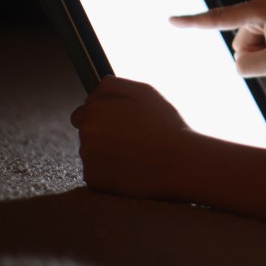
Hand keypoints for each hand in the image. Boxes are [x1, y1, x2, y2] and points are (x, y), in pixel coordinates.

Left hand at [70, 76, 191, 197]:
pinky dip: (110, 171)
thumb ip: (113, 85)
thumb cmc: (165, 125)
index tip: (125, 123)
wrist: (179, 163)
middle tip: (133, 138)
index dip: (106, 116)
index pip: (85, 111)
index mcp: (96, 108)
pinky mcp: (93, 179)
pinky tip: (130, 168)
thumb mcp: (144, 92)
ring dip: (107, 152)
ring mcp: (88, 157)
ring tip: (135, 153)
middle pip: (87, 132)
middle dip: (104, 133)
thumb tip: (92, 92)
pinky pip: (97, 172)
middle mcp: (86, 132)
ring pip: (92, 152)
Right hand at [169, 0, 265, 77]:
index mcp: (261, 7)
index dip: (192, 22)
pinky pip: (259, 42)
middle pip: (239, 40)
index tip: (169, 20)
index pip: (219, 18)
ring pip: (248, 44)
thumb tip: (238, 61)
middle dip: (255, 54)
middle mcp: (264, 3)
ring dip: (264, 55)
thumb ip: (244, 65)